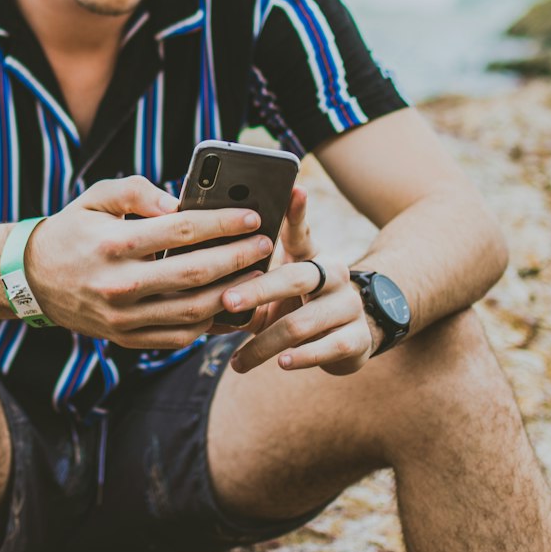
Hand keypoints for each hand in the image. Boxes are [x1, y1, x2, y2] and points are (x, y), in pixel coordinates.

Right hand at [23, 176, 273, 349]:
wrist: (32, 279)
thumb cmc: (73, 230)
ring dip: (232, 294)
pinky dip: (210, 324)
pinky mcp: (126, 338)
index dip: (222, 223)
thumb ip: (138, 190)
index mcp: (114, 242)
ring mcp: (123, 316)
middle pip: (194, 273)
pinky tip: (231, 305)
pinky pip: (179, 337)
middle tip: (265, 244)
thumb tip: (181, 202)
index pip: (181, 230)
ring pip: (192, 311)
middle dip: (238, 257)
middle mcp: (119, 283)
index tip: (251, 215)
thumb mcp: (96, 196)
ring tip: (256, 274)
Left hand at [224, 186, 374, 374]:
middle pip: (294, 277)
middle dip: (257, 290)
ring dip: (266, 343)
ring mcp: (348, 305)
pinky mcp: (358, 338)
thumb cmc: (295, 305)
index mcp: (309, 256)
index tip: (292, 188)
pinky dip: (304, 357)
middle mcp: (333, 274)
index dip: (297, 211)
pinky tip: (283, 363)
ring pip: (303, 322)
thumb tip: (192, 279)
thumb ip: (246, 281)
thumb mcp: (274, 290)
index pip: (300, 230)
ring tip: (239, 359)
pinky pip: (329, 347)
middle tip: (226, 301)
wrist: (349, 335)